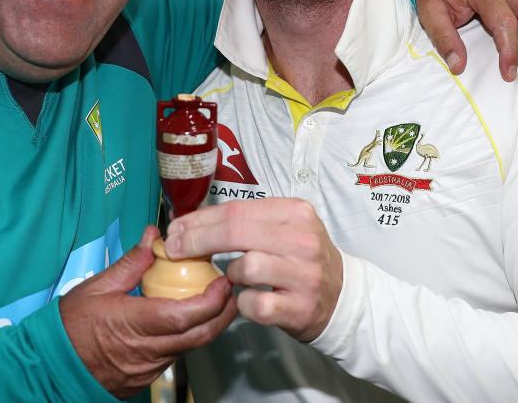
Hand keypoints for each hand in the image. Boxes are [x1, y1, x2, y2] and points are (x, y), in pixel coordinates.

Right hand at [59, 225, 236, 398]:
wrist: (54, 366)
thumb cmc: (70, 328)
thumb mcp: (97, 287)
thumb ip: (131, 263)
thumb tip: (152, 237)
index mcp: (136, 324)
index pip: (188, 315)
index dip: (213, 299)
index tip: (223, 281)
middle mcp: (148, 350)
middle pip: (200, 335)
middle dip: (223, 313)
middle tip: (230, 290)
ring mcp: (150, 367)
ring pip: (190, 346)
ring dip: (206, 324)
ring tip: (211, 300)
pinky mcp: (147, 376)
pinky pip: (176, 355)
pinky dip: (187, 336)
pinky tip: (184, 320)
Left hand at [165, 198, 341, 342]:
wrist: (342, 298)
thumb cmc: (301, 260)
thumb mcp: (285, 228)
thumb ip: (247, 222)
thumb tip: (193, 222)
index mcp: (296, 212)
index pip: (236, 209)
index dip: (199, 219)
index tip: (176, 228)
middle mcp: (303, 240)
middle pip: (235, 233)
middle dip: (196, 240)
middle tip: (174, 249)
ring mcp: (304, 275)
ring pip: (245, 266)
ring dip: (228, 272)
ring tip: (231, 276)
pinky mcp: (300, 308)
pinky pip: (254, 304)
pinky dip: (242, 303)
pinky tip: (245, 299)